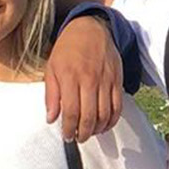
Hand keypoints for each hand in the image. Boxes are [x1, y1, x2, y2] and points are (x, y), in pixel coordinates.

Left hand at [45, 17, 122, 140]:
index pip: (70, 111)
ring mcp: (106, 81)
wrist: (91, 29)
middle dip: (83, 133)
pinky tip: (104, 125)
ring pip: (105, 114)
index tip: (66, 136)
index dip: (68, 128)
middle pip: (89, 116)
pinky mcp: (117, 81)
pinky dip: (112, 120)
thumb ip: (51, 95)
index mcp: (70, 77)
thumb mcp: (51, 68)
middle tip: (78, 139)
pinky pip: (118, 106)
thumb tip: (51, 118)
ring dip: (97, 129)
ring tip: (89, 133)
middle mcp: (89, 80)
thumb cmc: (67, 49)